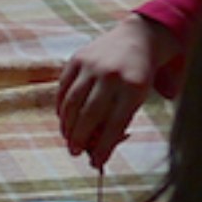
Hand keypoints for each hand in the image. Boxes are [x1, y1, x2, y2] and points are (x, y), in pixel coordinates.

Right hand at [57, 16, 174, 166]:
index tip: (96, 163)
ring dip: (67, 125)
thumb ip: (121, 120)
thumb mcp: (140, 97)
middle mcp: (111, 75)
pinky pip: (63, 88)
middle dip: (80, 138)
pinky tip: (63, 119)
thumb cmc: (141, 75)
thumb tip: (98, 150)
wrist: (138, 37)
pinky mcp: (77, 58)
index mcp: (134, 87)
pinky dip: (61, 106)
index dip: (104, 146)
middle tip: (75, 152)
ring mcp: (92, 65)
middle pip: (89, 115)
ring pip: (72, 102)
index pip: (114, 124)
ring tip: (67, 139)